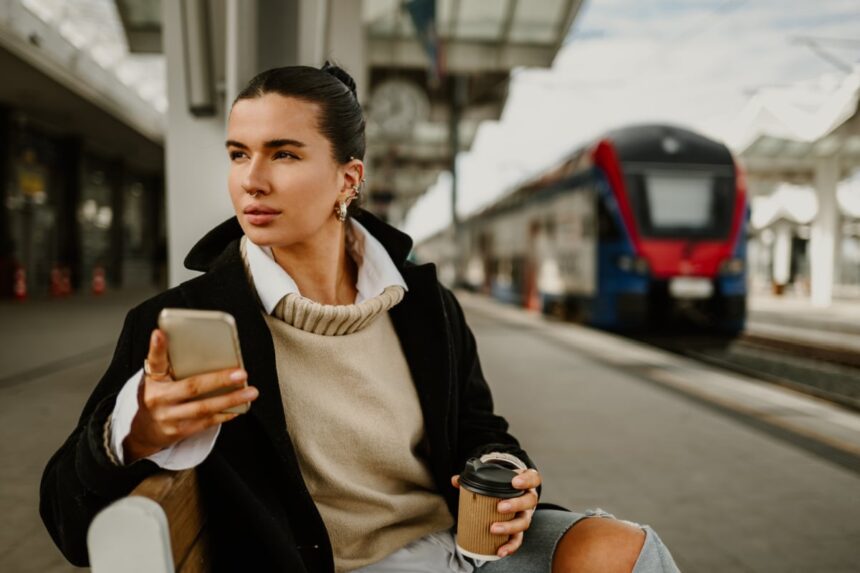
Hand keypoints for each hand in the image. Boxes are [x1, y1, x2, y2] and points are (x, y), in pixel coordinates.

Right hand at [123, 329, 258, 462]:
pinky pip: (207, 422)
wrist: (142, 431)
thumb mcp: (156, 378)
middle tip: (241, 373)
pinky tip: (240, 407)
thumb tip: (196, 344)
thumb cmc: (157, 396)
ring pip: (204, 408)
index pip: (154, 361)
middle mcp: (159, 398)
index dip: (157, 347)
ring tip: (250, 391)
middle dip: (219, 380)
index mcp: (153, 380)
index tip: (159, 332)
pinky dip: (225, 414)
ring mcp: (170, 417)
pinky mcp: (180, 431)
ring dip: (230, 400)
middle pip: (192, 387)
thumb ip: (171, 363)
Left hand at [450, 467, 540, 557]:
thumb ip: (475, 478)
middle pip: (529, 501)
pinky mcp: (519, 530)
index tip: (515, 482)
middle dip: (515, 504)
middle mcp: (529, 499)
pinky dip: (510, 546)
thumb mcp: (496, 478)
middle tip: (500, 507)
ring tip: (494, 529)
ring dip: (510, 527)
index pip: (533, 479)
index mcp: (526, 483)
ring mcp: (526, 515)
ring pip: (524, 522)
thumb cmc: (504, 485)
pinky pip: (518, 539)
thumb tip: (455, 481)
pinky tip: (500, 551)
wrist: (512, 494)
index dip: (526, 480)